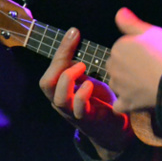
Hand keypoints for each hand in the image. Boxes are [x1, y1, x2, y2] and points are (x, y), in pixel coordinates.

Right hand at [39, 27, 133, 150]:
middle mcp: (61, 101)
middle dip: (59, 62)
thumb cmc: (99, 100)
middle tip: (76, 48)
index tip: (73, 32)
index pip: (51, 69)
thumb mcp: (88, 78)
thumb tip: (76, 38)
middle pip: (46, 83)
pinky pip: (78, 109)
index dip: (60, 50)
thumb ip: (79, 64)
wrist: (114, 128)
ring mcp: (73, 112)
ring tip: (82, 66)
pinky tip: (90, 84)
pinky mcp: (87, 120)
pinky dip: (82, 94)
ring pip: (58, 98)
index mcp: (60, 89)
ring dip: (68, 78)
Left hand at [107, 8, 161, 112]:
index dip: (134, 51)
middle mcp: (113, 67)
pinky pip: (120, 105)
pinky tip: (135, 100)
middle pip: (116, 67)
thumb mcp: (150, 31)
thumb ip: (131, 23)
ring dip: (125, 85)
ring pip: (117, 84)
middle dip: (126, 68)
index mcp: (118, 47)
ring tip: (144, 83)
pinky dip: (125, 103)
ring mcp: (118, 86)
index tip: (147, 53)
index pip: (120, 49)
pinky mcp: (126, 103)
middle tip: (146, 68)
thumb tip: (119, 12)